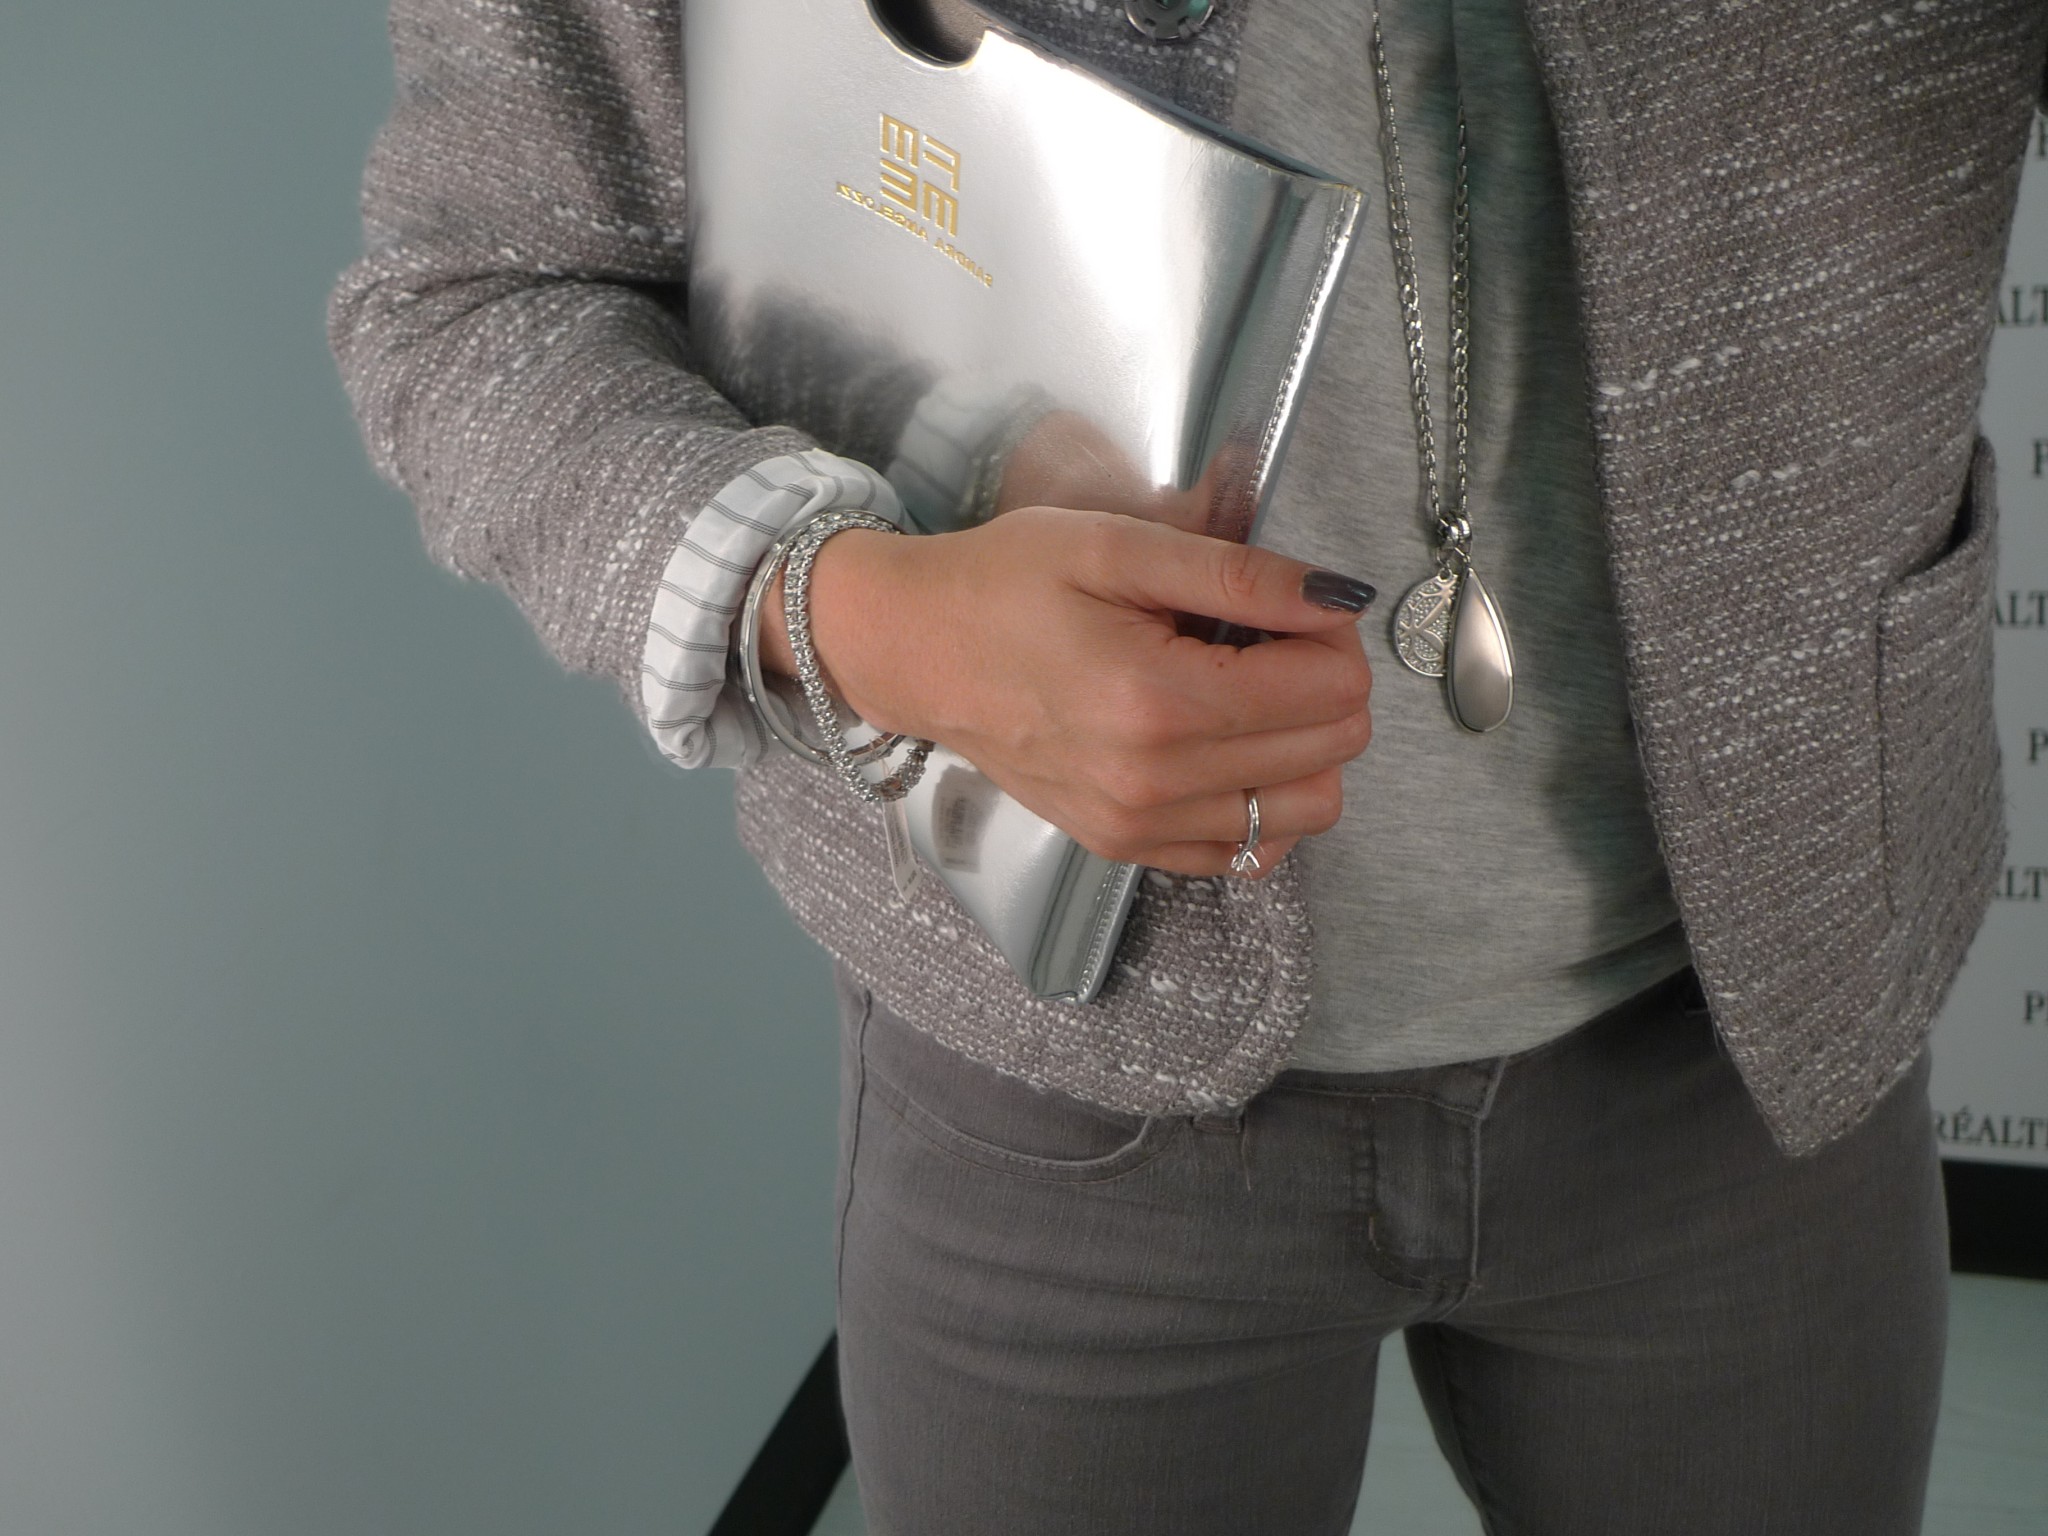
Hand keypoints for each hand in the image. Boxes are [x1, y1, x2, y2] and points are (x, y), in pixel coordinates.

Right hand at [761, 507, 1375, 877]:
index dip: (1332, 636)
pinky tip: (1229, 745)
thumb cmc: (1005, 585)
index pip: (1329, 689)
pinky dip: (1266, 800)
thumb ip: (1238, 575)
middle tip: (1271, 639)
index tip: (1294, 606)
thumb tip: (1339, 598)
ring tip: (1250, 691)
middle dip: (1326, 684)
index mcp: (1157, 699)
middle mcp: (1154, 780)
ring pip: (1308, 808)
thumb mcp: (1118, 547)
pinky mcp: (1126, 846)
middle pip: (1332, 749)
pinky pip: (1251, 851)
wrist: (917, 651)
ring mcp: (1139, 825)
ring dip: (1307, 746)